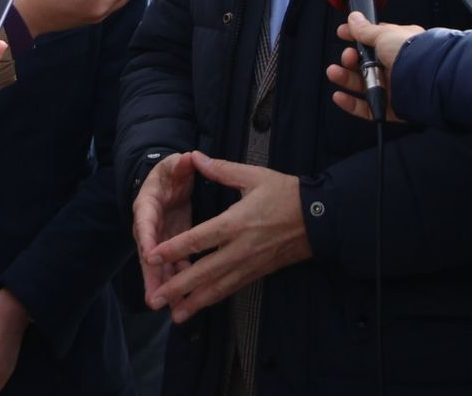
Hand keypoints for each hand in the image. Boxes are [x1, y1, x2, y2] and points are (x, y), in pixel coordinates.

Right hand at [132, 152, 196, 306]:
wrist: (170, 183)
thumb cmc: (171, 173)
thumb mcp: (174, 165)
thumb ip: (180, 164)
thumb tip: (187, 157)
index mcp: (147, 204)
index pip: (145, 222)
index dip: (146, 238)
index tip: (149, 255)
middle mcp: (149, 226)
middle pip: (148, 253)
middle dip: (151, 276)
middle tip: (153, 298)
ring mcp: (160, 239)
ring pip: (160, 266)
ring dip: (164, 287)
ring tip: (168, 309)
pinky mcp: (172, 247)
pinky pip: (174, 266)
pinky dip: (179, 283)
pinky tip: (186, 301)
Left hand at [145, 153, 311, 323]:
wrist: (320, 218)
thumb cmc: (286, 194)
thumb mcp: (254, 176)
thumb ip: (221, 170)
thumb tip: (194, 157)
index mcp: (236, 223)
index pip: (199, 239)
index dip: (174, 249)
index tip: (152, 256)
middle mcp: (240, 248)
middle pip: (204, 272)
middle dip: (178, 287)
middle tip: (156, 299)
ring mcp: (250, 264)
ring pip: (218, 287)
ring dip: (195, 302)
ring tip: (174, 315)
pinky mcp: (258, 272)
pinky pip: (232, 288)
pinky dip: (214, 299)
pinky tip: (200, 306)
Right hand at [326, 16, 421, 121]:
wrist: (427, 78)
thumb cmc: (411, 52)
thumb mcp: (384, 34)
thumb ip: (365, 29)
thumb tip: (354, 19)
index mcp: (398, 45)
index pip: (373, 39)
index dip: (356, 36)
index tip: (342, 34)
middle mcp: (396, 65)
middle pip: (365, 63)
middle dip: (350, 58)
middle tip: (348, 56)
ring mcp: (393, 87)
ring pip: (363, 84)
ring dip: (346, 78)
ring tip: (334, 72)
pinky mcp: (391, 107)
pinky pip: (367, 107)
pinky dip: (351, 103)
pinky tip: (340, 96)